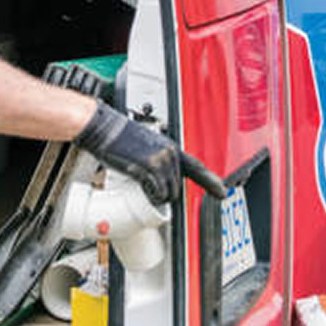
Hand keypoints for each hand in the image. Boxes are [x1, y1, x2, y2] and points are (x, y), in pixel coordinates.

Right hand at [72, 101, 226, 204]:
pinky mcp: (149, 167)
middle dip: (166, 193)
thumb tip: (158, 178)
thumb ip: (157, 158)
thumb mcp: (146, 145)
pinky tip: (141, 189)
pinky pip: (157, 192)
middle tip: (149, 188)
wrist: (104, 128)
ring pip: (168, 192)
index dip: (211, 181)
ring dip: (158, 197)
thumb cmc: (119, 137)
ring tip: (141, 186)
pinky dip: (151, 196)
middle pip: (177, 186)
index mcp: (170, 147)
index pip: (196, 166)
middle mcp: (170, 153)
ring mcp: (161, 160)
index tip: (221, 192)